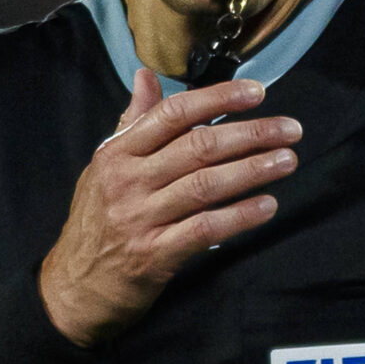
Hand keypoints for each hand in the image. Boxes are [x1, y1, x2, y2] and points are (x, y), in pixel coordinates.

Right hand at [39, 69, 299, 344]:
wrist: (73, 288)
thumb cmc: (96, 221)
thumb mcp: (105, 167)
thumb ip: (132, 122)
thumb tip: (145, 75)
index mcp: (118, 153)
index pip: (173, 114)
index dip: (218, 99)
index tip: (258, 93)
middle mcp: (129, 181)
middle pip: (198, 147)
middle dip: (250, 134)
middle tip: (291, 129)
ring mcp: (141, 218)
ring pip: (206, 185)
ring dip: (253, 171)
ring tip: (287, 161)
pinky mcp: (156, 255)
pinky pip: (205, 229)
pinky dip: (240, 216)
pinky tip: (267, 206)